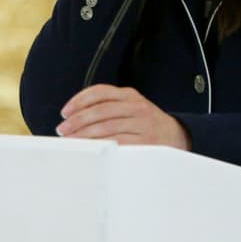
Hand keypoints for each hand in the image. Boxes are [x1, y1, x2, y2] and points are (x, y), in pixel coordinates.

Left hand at [55, 85, 190, 148]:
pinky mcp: (146, 142)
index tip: (65, 112)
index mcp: (130, 95)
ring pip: (107, 127)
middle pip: (100, 110)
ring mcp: (143, 124)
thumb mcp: (131, 107)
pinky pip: (118, 142)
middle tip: (63, 130)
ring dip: (85, 135)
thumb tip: (73, 118)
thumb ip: (108, 107)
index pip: (100, 92)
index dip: (79, 100)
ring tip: (72, 141)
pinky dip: (101, 145)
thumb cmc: (145, 123)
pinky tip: (91, 149)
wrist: (177, 136)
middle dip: (78, 121)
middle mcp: (137, 106)